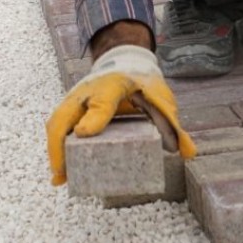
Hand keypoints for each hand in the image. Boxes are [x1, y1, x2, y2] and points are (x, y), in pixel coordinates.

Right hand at [45, 44, 195, 185]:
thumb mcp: (160, 99)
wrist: (124, 63)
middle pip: (63, 115)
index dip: (94, 117)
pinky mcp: (70, 109)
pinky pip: (57, 128)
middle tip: (62, 174)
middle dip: (59, 145)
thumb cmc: (142, 84)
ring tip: (59, 179)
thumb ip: (173, 125)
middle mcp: (87, 91)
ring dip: (54, 152)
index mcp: (113, 85)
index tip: (84, 134)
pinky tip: (60, 174)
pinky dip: (56, 150)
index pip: (102, 101)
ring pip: (56, 124)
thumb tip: (188, 153)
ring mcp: (75, 99)